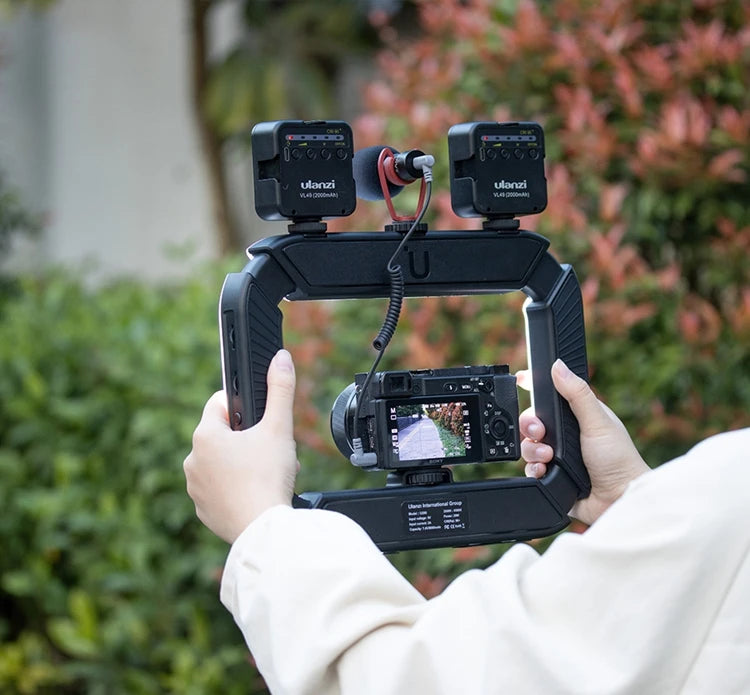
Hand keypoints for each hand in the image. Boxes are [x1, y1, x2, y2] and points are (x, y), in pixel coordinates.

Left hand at [183, 349, 299, 542]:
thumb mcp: (280, 427)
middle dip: (250, 439)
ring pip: (222, 463)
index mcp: (204, 435)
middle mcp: (192, 460)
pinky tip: (258, 493)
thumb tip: (281, 358)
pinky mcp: (203, 510)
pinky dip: (238, 488)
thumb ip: (281, 388)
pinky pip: (221, 489)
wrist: (263, 530)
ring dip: (244, 463)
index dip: (244, 407)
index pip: (219, 403)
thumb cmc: (268, 477)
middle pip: (224, 435)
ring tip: (270, 473)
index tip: (262, 419)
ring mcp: (195, 487)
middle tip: (273, 450)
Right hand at [517, 359, 649, 525]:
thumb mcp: (598, 421)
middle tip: (540, 431)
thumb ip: (577, 394)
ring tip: (548, 457)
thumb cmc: (619, 460)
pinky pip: (529, 469)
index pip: (548, 395)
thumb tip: (558, 366)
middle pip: (530, 420)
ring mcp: (556, 455)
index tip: (521, 381)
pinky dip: (533, 469)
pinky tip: (544, 471)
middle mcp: (563, 434)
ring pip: (527, 444)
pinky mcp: (550, 476)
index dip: (532, 387)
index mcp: (575, 415)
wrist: (618, 500)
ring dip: (532, 449)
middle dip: (529, 424)